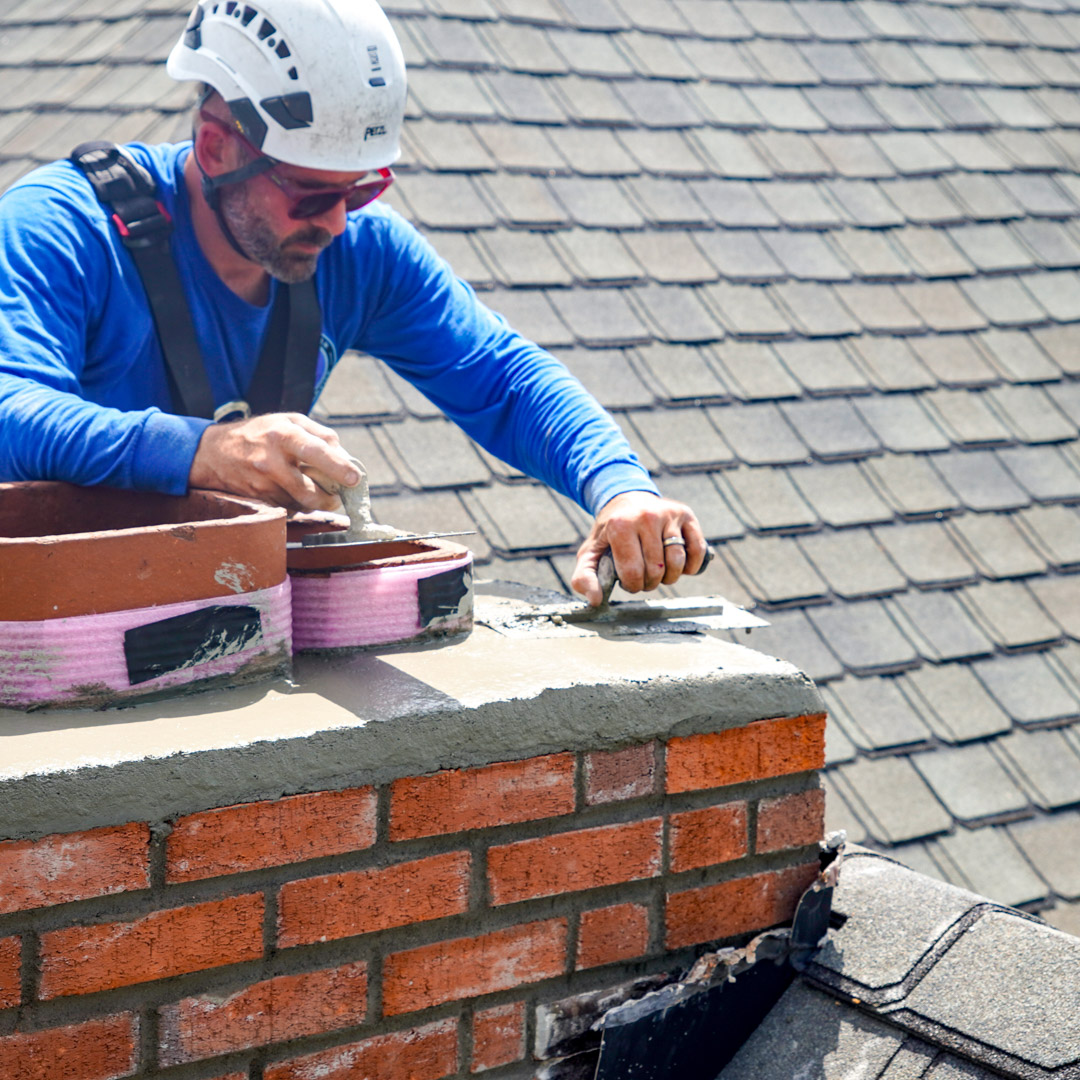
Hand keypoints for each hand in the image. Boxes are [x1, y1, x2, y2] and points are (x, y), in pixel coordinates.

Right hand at [189, 412, 358, 510]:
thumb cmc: (259, 432)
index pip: (316, 452)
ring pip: (301, 504)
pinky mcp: (258, 500)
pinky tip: (295, 492)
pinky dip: (298, 504)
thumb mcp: (288, 421)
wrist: (211, 453)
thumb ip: (319, 434)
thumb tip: (345, 456)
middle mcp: (271, 461)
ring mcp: (262, 484)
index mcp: (282, 434)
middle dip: (330, 499)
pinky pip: (288, 508)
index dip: (338, 467)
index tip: (355, 479)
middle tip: (338, 495)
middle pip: (310, 491)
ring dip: (315, 503)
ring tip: (319, 493)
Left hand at [571, 491, 706, 606]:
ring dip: (670, 577)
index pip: (633, 571)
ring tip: (660, 574)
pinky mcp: (686, 514)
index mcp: (620, 525)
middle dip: (650, 583)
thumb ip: (584, 577)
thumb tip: (595, 600)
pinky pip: (697, 549)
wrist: (626, 499)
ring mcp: (668, 514)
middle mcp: (646, 516)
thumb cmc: (609, 532)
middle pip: (656, 569)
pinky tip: (680, 567)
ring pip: (677, 561)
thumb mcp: (590, 552)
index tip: (629, 581)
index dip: (632, 585)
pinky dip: (691, 566)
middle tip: (644, 577)